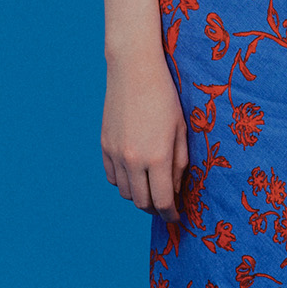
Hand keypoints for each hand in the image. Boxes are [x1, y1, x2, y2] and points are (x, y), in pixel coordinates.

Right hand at [100, 51, 190, 221]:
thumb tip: (176, 189)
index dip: (171, 214)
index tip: (176, 217)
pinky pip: (112, 177)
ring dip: (139, 196)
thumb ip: (180, 163)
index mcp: (158, 157)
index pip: (163, 201)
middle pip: (142, 202)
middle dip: (156, 208)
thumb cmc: (165, 96)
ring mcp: (116, 154)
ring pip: (125, 192)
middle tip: (165, 205)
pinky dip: (123, 182)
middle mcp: (134, 160)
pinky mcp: (104, 146)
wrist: (134, 69)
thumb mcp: (181, 129)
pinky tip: (134, 174)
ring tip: (151, 188)